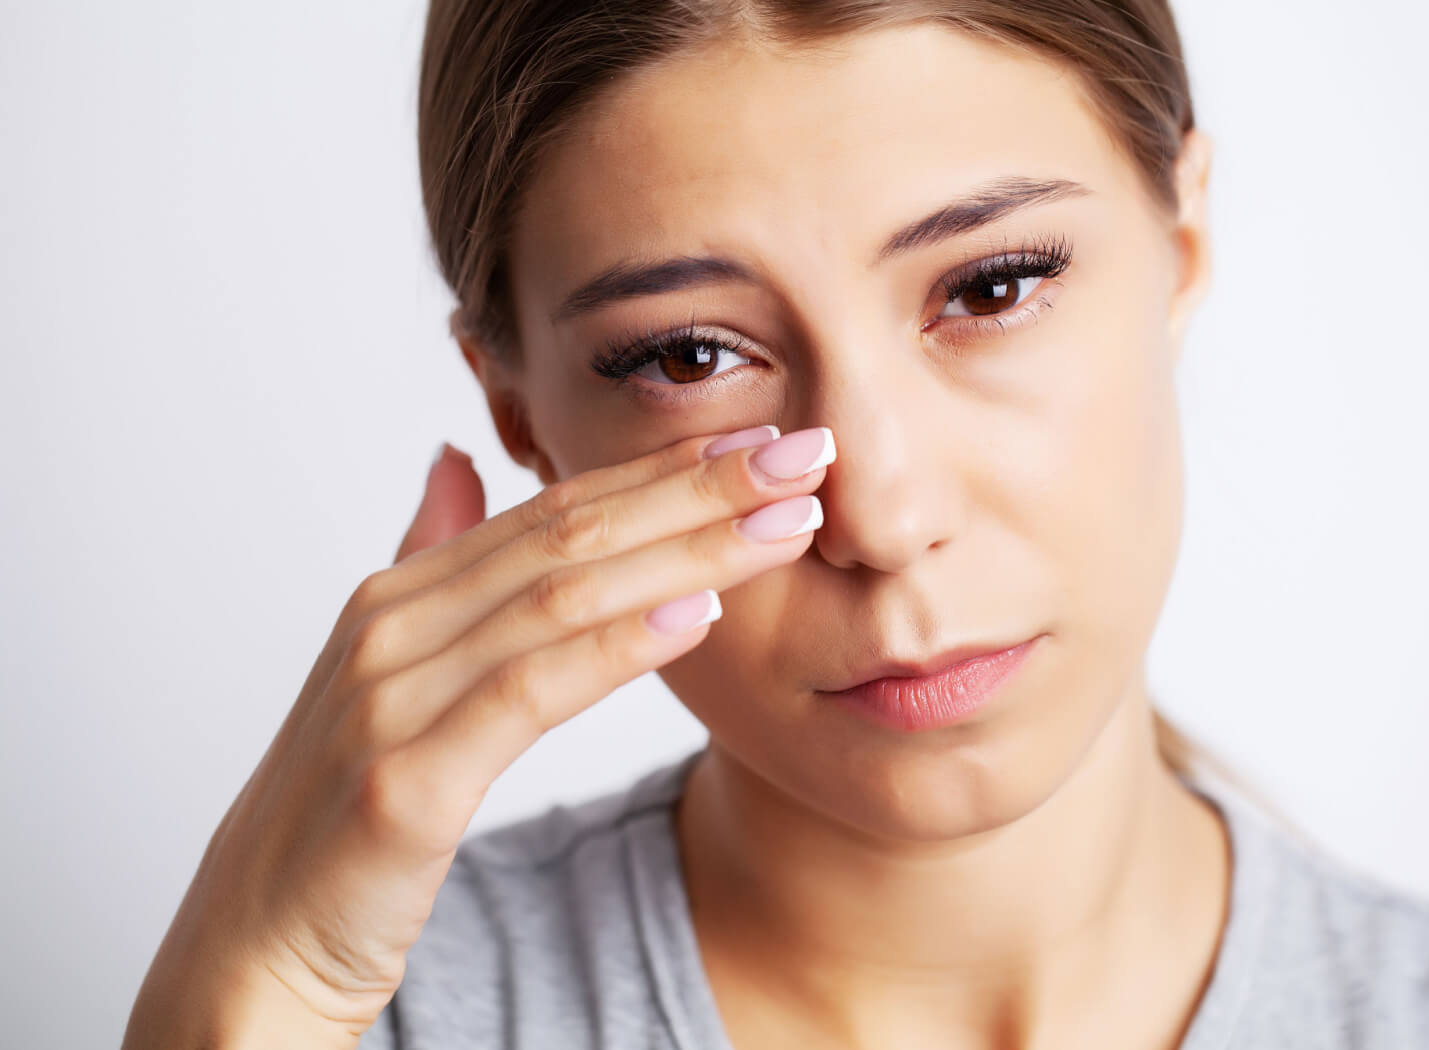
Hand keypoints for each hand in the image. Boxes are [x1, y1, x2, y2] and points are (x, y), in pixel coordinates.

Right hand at [123, 425, 833, 1046]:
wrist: (254, 947)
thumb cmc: (344, 818)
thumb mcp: (391, 678)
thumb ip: (429, 565)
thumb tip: (454, 462)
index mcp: (401, 598)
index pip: (555, 510)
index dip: (663, 472)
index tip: (759, 442)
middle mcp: (393, 627)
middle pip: (571, 534)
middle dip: (697, 490)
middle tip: (803, 454)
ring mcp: (390, 697)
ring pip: (563, 595)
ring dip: (687, 551)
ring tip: (784, 521)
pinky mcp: (402, 781)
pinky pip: (529, 691)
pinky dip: (618, 645)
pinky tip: (698, 615)